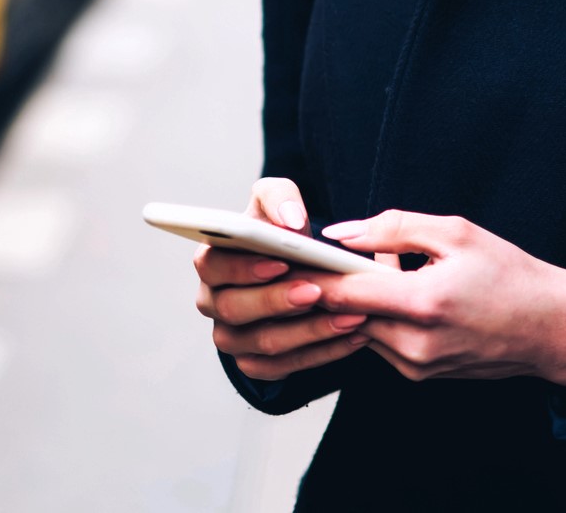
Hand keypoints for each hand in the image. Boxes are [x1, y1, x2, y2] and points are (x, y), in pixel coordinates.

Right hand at [193, 178, 372, 381]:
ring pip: (265, 342)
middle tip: (317, 290)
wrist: (297, 268)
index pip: (211, 265)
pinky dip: (325, 352)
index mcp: (210, 260)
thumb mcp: (276, 201)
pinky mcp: (256, 365)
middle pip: (235, 308)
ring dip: (311, 330)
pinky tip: (355, 335)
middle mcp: (212, 302)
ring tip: (350, 315)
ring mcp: (232, 338)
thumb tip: (290, 221)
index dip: (242, 267)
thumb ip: (280, 198)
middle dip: (279, 300)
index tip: (280, 262)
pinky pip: (288, 367)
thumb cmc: (279, 234)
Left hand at [306, 209, 565, 388]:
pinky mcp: (419, 376)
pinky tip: (405, 294)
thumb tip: (339, 233)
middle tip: (330, 252)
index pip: (344, 292)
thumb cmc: (510, 274)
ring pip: (360, 327)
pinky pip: (380, 341)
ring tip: (387, 268)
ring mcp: (416, 366)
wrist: (553, 329)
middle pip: (345, 312)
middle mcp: (414, 344)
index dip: (313, 271)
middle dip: (337, 282)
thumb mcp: (455, 233)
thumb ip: (392, 228)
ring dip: (362, 299)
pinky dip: (381, 315)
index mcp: (423, 304)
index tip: (293, 251)